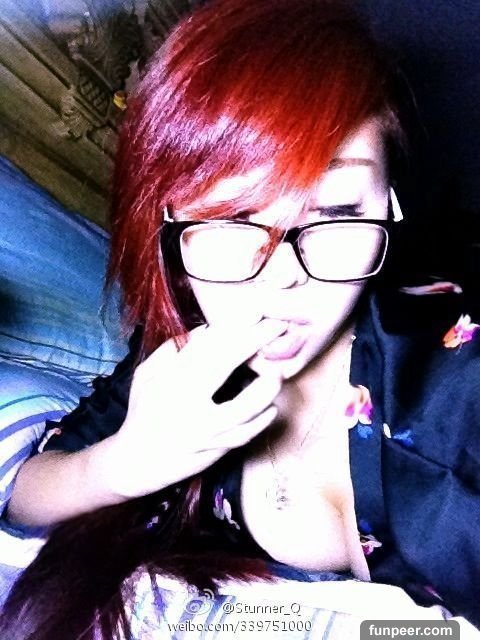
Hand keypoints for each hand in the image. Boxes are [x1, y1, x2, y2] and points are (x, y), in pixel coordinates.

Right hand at [105, 319, 286, 497]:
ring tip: (278, 373)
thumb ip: (171, 351)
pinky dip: (260, 422)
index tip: (255, 313)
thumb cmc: (145, 412)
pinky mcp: (214, 449)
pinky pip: (243, 436)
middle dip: (254, 341)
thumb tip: (205, 330)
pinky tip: (272, 409)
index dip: (232, 326)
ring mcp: (203, 427)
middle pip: (224, 363)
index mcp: (170, 377)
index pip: (204, 344)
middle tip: (278, 326)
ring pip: (242, 407)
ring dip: (264, 388)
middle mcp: (186, 400)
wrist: (137, 462)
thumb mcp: (146, 376)